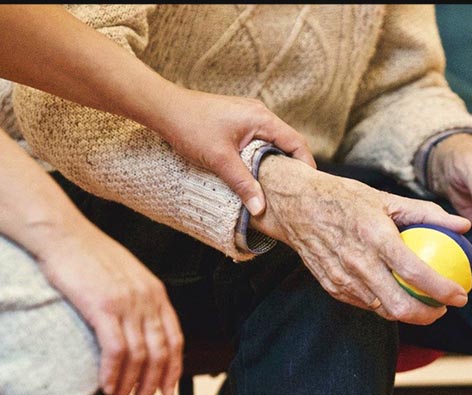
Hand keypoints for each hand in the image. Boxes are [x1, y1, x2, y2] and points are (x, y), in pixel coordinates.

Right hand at [29, 218, 183, 394]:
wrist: (63, 234)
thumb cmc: (88, 254)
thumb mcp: (125, 275)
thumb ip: (137, 300)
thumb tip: (138, 329)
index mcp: (155, 291)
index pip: (175, 338)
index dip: (173, 368)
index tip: (166, 388)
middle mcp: (147, 298)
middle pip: (160, 352)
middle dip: (151, 383)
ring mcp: (127, 302)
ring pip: (139, 355)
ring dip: (129, 384)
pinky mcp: (103, 306)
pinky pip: (116, 349)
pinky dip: (112, 373)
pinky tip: (106, 386)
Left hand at [154, 86, 315, 215]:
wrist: (164, 109)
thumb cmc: (191, 127)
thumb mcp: (220, 160)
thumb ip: (243, 184)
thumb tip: (261, 208)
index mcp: (262, 118)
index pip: (296, 142)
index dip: (305, 165)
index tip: (307, 188)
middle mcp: (259, 114)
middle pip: (286, 143)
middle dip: (291, 167)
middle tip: (293, 192)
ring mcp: (247, 116)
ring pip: (270, 143)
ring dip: (273, 163)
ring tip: (275, 187)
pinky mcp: (236, 121)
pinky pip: (257, 141)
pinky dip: (260, 157)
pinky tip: (253, 173)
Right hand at [250, 155, 471, 325]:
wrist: (296, 206)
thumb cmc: (345, 198)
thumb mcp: (386, 198)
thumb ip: (427, 213)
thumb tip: (463, 226)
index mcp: (375, 236)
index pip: (416, 273)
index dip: (443, 290)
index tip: (461, 295)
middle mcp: (358, 262)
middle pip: (399, 306)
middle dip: (429, 315)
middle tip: (444, 307)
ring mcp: (342, 278)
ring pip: (383, 310)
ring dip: (408, 313)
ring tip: (425, 304)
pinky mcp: (332, 287)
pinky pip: (365, 304)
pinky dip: (384, 304)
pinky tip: (397, 295)